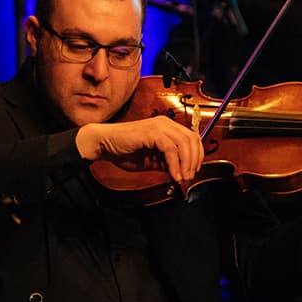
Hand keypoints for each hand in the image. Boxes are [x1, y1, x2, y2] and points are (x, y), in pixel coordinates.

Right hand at [75, 116, 203, 183]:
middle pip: (192, 139)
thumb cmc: (125, 151)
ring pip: (184, 143)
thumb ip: (167, 163)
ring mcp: (159, 126)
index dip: (197, 155)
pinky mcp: (151, 133)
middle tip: (189, 177)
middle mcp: (165, 123)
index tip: (193, 171)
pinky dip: (175, 164)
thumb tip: (182, 173)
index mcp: (167, 127)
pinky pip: (170, 149)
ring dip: (186, 163)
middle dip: (194, 160)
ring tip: (182, 178)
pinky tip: (173, 175)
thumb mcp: (152, 160)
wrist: (104, 144)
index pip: (192, 138)